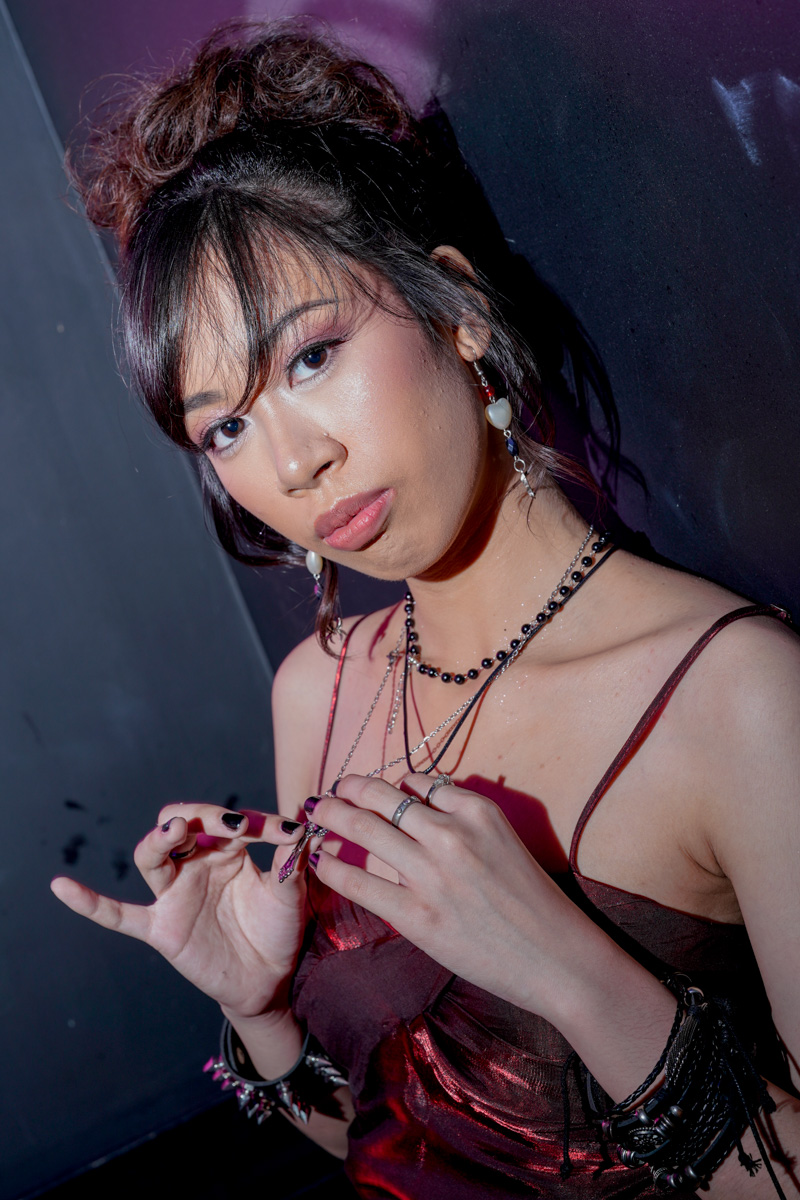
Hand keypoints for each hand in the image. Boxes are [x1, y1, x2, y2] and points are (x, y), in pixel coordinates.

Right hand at [51, 805, 316, 1019]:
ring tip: (175, 827)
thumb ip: (291, 864)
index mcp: (229, 849)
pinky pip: (119, 916)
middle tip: (228, 822)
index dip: (260, 824)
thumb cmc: (278, 930)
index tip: (289, 833)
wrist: (269, 980)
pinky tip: (61, 887)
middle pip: (185, 825)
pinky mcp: (161, 928)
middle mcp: (197, 864)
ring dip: (160, 839)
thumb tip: (304, 830)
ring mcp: (175, 895)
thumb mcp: (290, 895)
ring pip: (153, 858)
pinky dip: (90, 904)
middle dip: (202, 815)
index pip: (234, 823)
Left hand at [306, 775, 591, 1019]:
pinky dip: (332, 866)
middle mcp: (451, 833)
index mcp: (477, 810)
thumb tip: (414, 801)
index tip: (372, 790)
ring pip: (365, 829)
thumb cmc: (532, 900)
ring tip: (316, 812)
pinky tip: (319, 860)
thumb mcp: (504, 839)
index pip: (418, 782)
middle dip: (349, 789)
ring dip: (332, 816)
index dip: (389, 785)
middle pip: (382, 797)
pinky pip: (360, 881)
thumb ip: (462, 817)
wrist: (556, 957)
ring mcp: (431, 874)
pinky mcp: (417, 915)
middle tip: (332, 791)